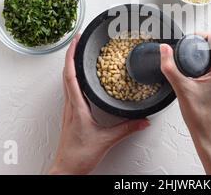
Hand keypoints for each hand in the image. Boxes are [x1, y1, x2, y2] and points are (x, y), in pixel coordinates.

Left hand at [49, 34, 149, 174]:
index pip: (71, 75)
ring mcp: (69, 109)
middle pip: (67, 73)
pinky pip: (70, 89)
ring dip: (71, 64)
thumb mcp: (107, 140)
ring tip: (79, 53)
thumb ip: (127, 128)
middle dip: (71, 54)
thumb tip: (143, 120)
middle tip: (78, 40)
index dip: (72, 56)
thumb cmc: (79, 155)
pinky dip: (73, 77)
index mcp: (77, 106)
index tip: (76, 41)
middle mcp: (70, 105)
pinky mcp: (72, 114)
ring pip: (67, 81)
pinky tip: (81, 77)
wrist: (67, 169)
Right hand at [160, 33, 210, 174]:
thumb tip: (164, 49)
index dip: (201, 35)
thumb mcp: (181, 88)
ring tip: (195, 55)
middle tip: (190, 47)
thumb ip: (170, 66)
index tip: (189, 40)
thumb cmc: (199, 117)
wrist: (210, 134)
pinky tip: (204, 65)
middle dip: (205, 42)